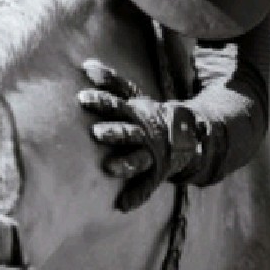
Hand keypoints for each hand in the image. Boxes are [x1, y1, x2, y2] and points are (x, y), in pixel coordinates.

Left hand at [77, 60, 172, 211]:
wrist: (188, 135)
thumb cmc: (148, 115)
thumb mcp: (135, 96)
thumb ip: (112, 82)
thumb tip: (86, 64)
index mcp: (136, 111)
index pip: (118, 102)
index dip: (101, 100)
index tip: (82, 97)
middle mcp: (144, 130)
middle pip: (128, 129)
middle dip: (114, 131)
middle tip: (95, 133)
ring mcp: (152, 152)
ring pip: (138, 157)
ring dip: (126, 162)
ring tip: (110, 168)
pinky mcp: (157, 171)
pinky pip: (147, 185)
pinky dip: (136, 195)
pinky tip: (123, 205)